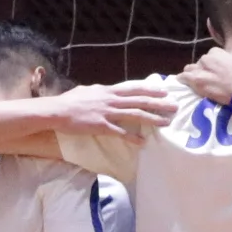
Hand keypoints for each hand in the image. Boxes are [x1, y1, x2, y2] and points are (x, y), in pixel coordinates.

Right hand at [56, 80, 176, 140]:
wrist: (57, 110)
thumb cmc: (70, 101)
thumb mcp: (88, 91)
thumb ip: (100, 91)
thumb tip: (106, 90)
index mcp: (108, 91)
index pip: (133, 89)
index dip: (150, 90)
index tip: (164, 91)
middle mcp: (111, 100)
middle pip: (139, 101)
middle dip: (159, 103)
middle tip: (174, 106)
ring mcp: (107, 113)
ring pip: (135, 115)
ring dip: (152, 119)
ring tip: (165, 123)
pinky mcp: (101, 126)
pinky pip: (120, 132)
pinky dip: (132, 137)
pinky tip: (143, 142)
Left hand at [180, 48, 231, 105]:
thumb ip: (229, 59)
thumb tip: (228, 61)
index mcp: (216, 52)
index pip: (209, 55)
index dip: (211, 64)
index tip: (214, 70)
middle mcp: (206, 58)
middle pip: (199, 63)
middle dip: (202, 69)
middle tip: (208, 78)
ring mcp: (200, 69)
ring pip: (189, 69)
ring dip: (192, 74)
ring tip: (195, 81)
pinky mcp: (195, 80)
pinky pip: (183, 77)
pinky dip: (183, 79)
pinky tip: (183, 82)